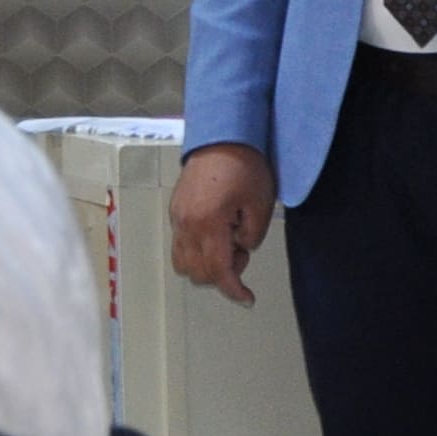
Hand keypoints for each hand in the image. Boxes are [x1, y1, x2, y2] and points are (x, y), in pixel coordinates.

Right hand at [170, 142, 279, 306]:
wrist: (222, 136)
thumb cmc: (244, 166)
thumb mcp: (260, 204)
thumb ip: (252, 236)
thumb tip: (241, 247)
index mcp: (208, 224)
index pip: (218, 271)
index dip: (233, 289)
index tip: (247, 298)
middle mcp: (186, 224)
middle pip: (196, 272)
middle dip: (222, 272)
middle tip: (241, 248)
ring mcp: (177, 217)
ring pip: (182, 262)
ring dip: (205, 264)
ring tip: (227, 242)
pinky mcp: (176, 210)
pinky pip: (179, 244)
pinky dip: (196, 251)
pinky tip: (215, 233)